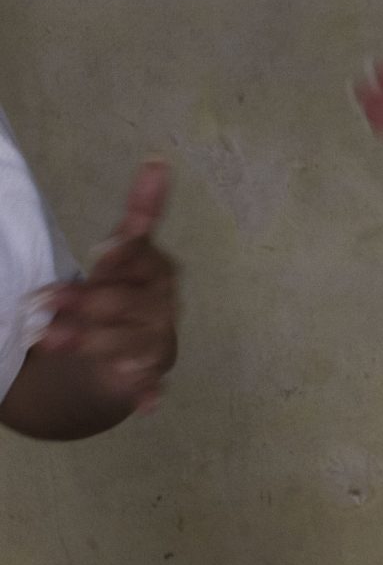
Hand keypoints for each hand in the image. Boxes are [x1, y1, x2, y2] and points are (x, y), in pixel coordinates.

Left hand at [32, 158, 179, 414]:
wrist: (127, 351)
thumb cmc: (116, 294)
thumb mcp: (115, 258)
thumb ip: (140, 214)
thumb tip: (160, 162)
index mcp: (155, 267)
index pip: (140, 254)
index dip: (119, 254)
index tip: (104, 250)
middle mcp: (162, 302)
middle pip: (127, 301)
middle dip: (85, 302)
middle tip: (39, 302)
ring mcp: (158, 339)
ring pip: (128, 341)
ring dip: (91, 342)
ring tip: (48, 341)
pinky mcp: (150, 372)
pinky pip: (147, 382)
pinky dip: (145, 390)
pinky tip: (143, 401)